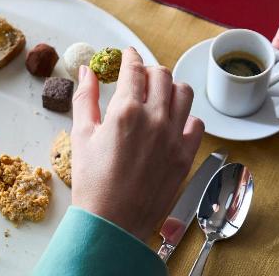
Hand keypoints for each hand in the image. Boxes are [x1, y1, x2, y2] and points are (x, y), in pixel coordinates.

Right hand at [71, 47, 203, 240]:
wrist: (111, 224)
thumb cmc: (92, 183)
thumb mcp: (81, 135)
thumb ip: (85, 97)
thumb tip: (87, 71)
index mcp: (126, 110)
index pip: (135, 68)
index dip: (131, 56)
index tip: (128, 54)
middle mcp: (154, 119)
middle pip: (162, 74)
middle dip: (149, 69)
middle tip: (141, 75)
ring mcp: (173, 137)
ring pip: (184, 92)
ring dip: (171, 87)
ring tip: (160, 94)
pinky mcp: (185, 156)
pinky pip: (197, 124)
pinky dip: (186, 117)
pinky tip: (173, 122)